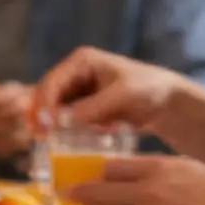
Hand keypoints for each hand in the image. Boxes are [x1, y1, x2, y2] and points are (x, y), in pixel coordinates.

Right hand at [32, 48, 185, 136]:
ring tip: (48, 143)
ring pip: (51, 110)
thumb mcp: (122, 96)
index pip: (52, 82)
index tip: (44, 127)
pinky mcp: (80, 108)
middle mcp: (73, 74)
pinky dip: (60, 132)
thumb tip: (61, 122)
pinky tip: (62, 143)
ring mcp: (75, 92)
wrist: (164, 101)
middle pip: (45, 96)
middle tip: (39, 139)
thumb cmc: (147, 89)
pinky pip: (62, 121)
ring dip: (48, 126)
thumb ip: (93, 107)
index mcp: (81, 61)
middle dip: (40, 117)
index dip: (44, 105)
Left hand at [72, 154, 204, 204]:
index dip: (100, 173)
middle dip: (77, 195)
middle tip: (67, 196)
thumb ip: (160, 169)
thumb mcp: (190, 168)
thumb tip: (135, 172)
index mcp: (158, 169)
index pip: (111, 167)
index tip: (92, 177)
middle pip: (96, 193)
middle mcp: (147, 193)